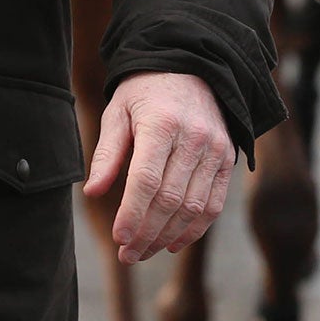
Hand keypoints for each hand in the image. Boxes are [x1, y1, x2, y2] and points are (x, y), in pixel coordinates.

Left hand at [84, 72, 235, 263]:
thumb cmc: (146, 91)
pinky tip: (173, 243)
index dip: (132, 214)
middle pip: (170, 200)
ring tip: (144, 252)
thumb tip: (92, 192)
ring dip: (167, 237)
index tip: (119, 239)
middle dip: (147, 234)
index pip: (146, 180)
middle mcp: (193, 138)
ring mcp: (215, 150)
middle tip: (127, 255)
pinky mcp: (227, 160)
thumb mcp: (119, 112)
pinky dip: (194, 230)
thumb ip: (107, 153)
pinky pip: (214, 205)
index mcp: (162, 124)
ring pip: (193, 208)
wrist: (193, 65)